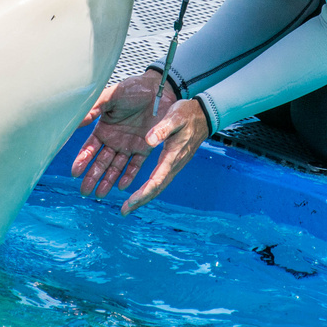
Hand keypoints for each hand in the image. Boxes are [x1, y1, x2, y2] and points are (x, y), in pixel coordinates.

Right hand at [72, 71, 175, 198]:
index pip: (90, 149)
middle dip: (92, 176)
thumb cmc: (132, 89)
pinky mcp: (144, 148)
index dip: (82, 160)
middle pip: (101, 162)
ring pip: (116, 167)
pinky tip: (121, 186)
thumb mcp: (110, 97)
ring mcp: (129, 145)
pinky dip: (128, 175)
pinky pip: (135, 165)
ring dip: (107, 180)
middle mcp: (114, 140)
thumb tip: (76, 121)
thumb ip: (94, 109)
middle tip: (85, 191)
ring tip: (100, 194)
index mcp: (104, 129)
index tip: (75, 173)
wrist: (158, 88)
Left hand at [121, 97, 209, 214]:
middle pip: (156, 189)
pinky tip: (140, 191)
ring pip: (158, 186)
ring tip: (128, 206)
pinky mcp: (172, 162)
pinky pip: (159, 180)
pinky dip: (149, 188)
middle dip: (140, 200)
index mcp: (172, 155)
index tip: (130, 202)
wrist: (203, 116)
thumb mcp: (175, 117)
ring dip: (143, 197)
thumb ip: (162, 128)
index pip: (157, 180)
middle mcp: (173, 164)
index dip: (143, 192)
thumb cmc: (187, 114)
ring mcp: (174, 165)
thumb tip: (148, 141)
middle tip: (124, 211)